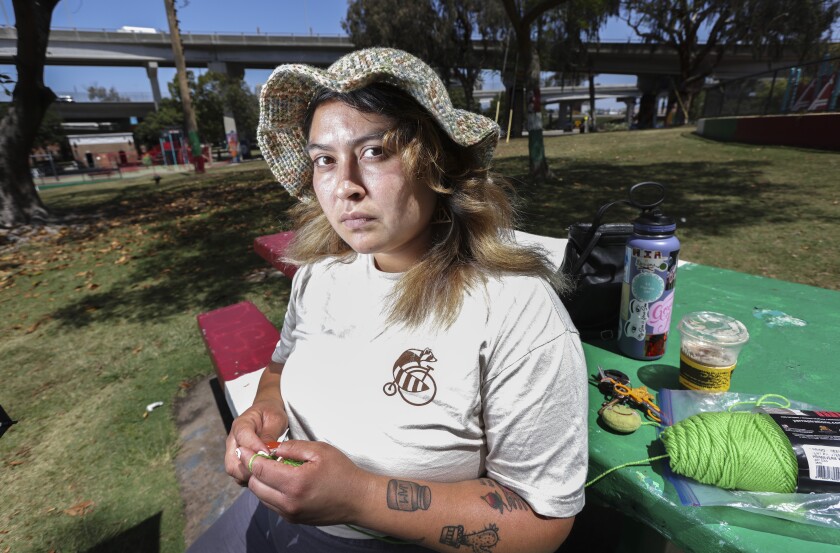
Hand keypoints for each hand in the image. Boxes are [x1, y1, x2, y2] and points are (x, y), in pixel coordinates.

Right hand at [225, 398, 287, 484]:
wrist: (266, 413)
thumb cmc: (271, 414)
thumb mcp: (275, 419)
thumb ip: (269, 434)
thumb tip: (266, 452)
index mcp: (241, 424)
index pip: (243, 437)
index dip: (254, 447)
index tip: (268, 454)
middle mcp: (233, 440)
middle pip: (232, 462)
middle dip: (250, 468)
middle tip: (268, 469)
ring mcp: (234, 452)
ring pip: (234, 471)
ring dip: (250, 475)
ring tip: (268, 473)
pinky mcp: (238, 461)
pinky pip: (240, 475)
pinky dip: (251, 478)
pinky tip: (265, 475)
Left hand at [242, 440, 373, 525]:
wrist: (357, 499)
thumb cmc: (342, 473)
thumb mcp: (319, 450)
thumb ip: (292, 447)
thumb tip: (272, 448)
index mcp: (295, 483)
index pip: (260, 470)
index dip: (249, 457)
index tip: (243, 449)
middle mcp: (289, 502)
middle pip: (255, 485)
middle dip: (252, 470)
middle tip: (257, 456)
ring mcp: (290, 513)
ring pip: (261, 496)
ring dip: (260, 481)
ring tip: (270, 467)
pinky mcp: (293, 519)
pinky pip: (271, 504)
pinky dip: (270, 491)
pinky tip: (280, 480)